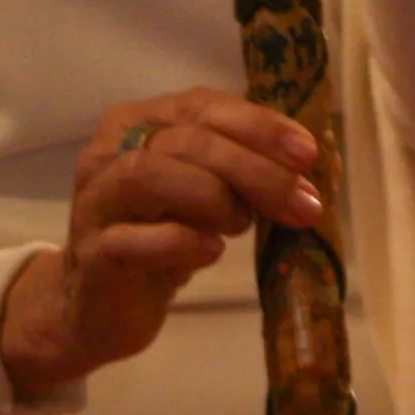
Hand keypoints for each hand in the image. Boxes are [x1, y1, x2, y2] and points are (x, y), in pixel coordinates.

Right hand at [0, 89, 326, 402]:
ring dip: (214, 198)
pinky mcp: (92, 255)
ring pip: (151, 175)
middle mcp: (110, 152)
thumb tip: (322, 167)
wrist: (98, 308)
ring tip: (240, 227)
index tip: (308, 154)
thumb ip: (249, 175)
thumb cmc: (160, 242)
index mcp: (139, 123)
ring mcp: (95, 202)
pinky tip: (210, 251)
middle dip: (255, 169)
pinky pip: (132, 240)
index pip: (203, 106)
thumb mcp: (207, 199)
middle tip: (301, 204)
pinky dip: (179, 242)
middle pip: (186, 141)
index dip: (259, 126)